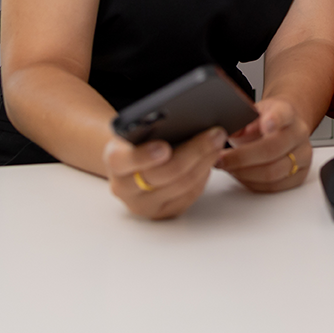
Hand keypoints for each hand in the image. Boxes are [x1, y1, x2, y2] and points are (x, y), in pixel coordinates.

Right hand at [103, 127, 226, 219]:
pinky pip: (189, 195)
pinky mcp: (162, 213)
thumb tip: (186, 119)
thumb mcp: (136, 131)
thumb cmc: (138, 142)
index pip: (123, 161)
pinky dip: (203, 175)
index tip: (164, 148)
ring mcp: (143, 205)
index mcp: (115, 162)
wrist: (131, 167)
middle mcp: (124, 188)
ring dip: (205, 161)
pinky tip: (210, 159)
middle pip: (163, 174)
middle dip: (194, 151)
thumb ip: (150, 128)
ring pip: (182, 185)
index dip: (144, 156)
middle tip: (215, 134)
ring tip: (218, 143)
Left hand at [217, 97, 312, 192]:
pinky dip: (252, 183)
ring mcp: (302, 155)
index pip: (283, 114)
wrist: (281, 129)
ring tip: (227, 167)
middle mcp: (298, 133)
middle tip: (221, 159)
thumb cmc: (263, 122)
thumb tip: (230, 131)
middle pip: (272, 149)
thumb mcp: (250, 114)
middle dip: (241, 158)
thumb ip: (241, 120)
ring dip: (243, 173)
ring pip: (272, 173)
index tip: (266, 124)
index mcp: (287, 112)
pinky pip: (273, 187)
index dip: (275, 120)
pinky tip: (241, 174)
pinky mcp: (299, 175)